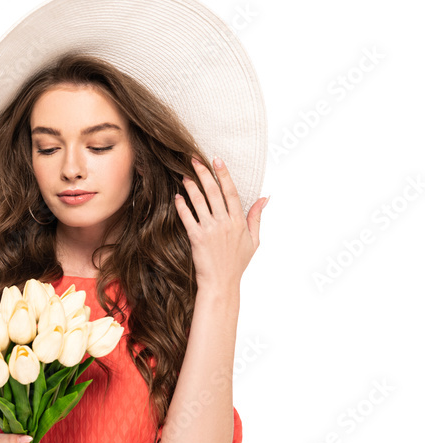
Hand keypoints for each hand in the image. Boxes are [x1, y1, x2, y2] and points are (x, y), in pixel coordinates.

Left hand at [175, 156, 268, 289]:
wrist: (221, 283)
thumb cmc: (237, 263)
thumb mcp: (254, 240)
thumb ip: (256, 217)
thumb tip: (265, 198)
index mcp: (239, 221)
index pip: (231, 192)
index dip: (223, 174)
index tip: (216, 160)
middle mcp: (225, 223)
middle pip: (213, 192)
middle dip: (203, 173)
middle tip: (193, 159)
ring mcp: (211, 230)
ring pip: (199, 202)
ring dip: (191, 186)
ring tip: (184, 174)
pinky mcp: (197, 238)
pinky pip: (187, 217)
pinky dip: (182, 206)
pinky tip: (177, 196)